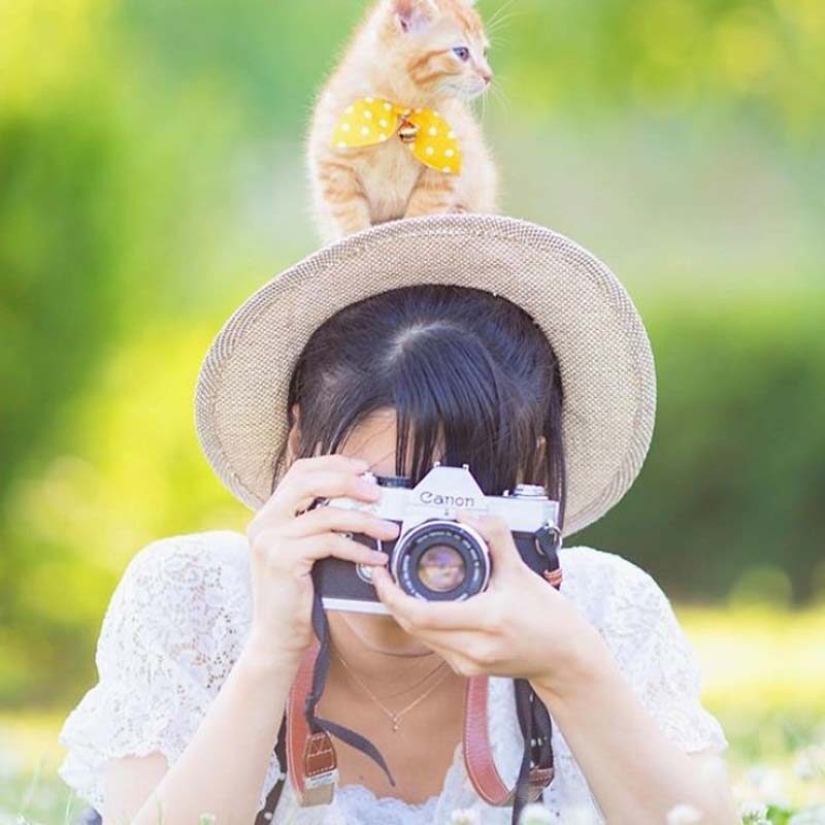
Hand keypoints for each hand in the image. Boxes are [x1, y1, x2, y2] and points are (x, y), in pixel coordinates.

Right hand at [243, 455, 399, 669]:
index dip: (333, 464)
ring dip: (364, 520)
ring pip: (326, 515)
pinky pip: (330, 543)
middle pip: (309, 481)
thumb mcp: (305, 551)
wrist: (277, 637)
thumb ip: (319, 524)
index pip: (299, 471)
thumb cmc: (297, 595)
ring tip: (388, 529)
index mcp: (268, 515)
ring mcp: (270, 540)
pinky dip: (358, 549)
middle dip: (348, 482)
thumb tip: (362, 500)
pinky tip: (375, 557)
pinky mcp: (283, 560)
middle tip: (377, 493)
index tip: (362, 468)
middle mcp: (264, 522)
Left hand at [371, 509, 605, 691]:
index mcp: (487, 621)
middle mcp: (474, 648)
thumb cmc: (549, 617)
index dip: (393, 594)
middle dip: (392, 600)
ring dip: (404, 612)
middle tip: (384, 575)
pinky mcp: (467, 670)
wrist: (565, 657)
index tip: (383, 574)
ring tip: (398, 585)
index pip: (422, 614)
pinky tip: (422, 605)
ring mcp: (469, 664)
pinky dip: (422, 623)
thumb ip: (494, 536)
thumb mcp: (521, 570)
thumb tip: (468, 515)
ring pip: (420, 637)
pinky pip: (433, 644)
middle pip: (413, 626)